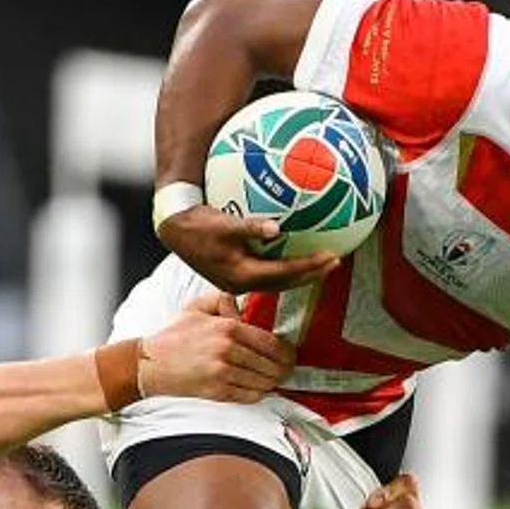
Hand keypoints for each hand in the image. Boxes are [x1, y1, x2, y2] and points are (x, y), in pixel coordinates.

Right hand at [137, 291, 296, 403]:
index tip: (290, 355)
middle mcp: (227, 350)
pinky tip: (257, 388)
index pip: (271, 343)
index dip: (287, 352)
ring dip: (272, 383)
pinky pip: (249, 396)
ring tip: (273, 380)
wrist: (149, 364)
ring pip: (264, 382)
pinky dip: (258, 394)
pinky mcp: (217, 392)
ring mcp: (222, 373)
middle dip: (283, 370)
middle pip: (272, 365)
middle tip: (286, 370)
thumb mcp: (197, 307)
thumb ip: (223, 300)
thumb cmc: (173, 338)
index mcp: (227, 328)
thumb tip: (246, 306)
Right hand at [158, 205, 339, 292]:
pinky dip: (285, 270)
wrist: (174, 231)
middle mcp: (241, 284)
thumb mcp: (223, 224)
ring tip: (322, 265)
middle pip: (285, 283)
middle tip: (335, 263)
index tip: (331, 258)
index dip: (308, 266)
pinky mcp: (234, 276)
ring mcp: (237, 282)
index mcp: (241, 274)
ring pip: (277, 282)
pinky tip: (294, 259)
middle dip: (311, 274)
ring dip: (300, 274)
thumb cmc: (197, 225)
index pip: (283, 273)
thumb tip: (276, 227)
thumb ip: (250, 227)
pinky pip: (267, 276)